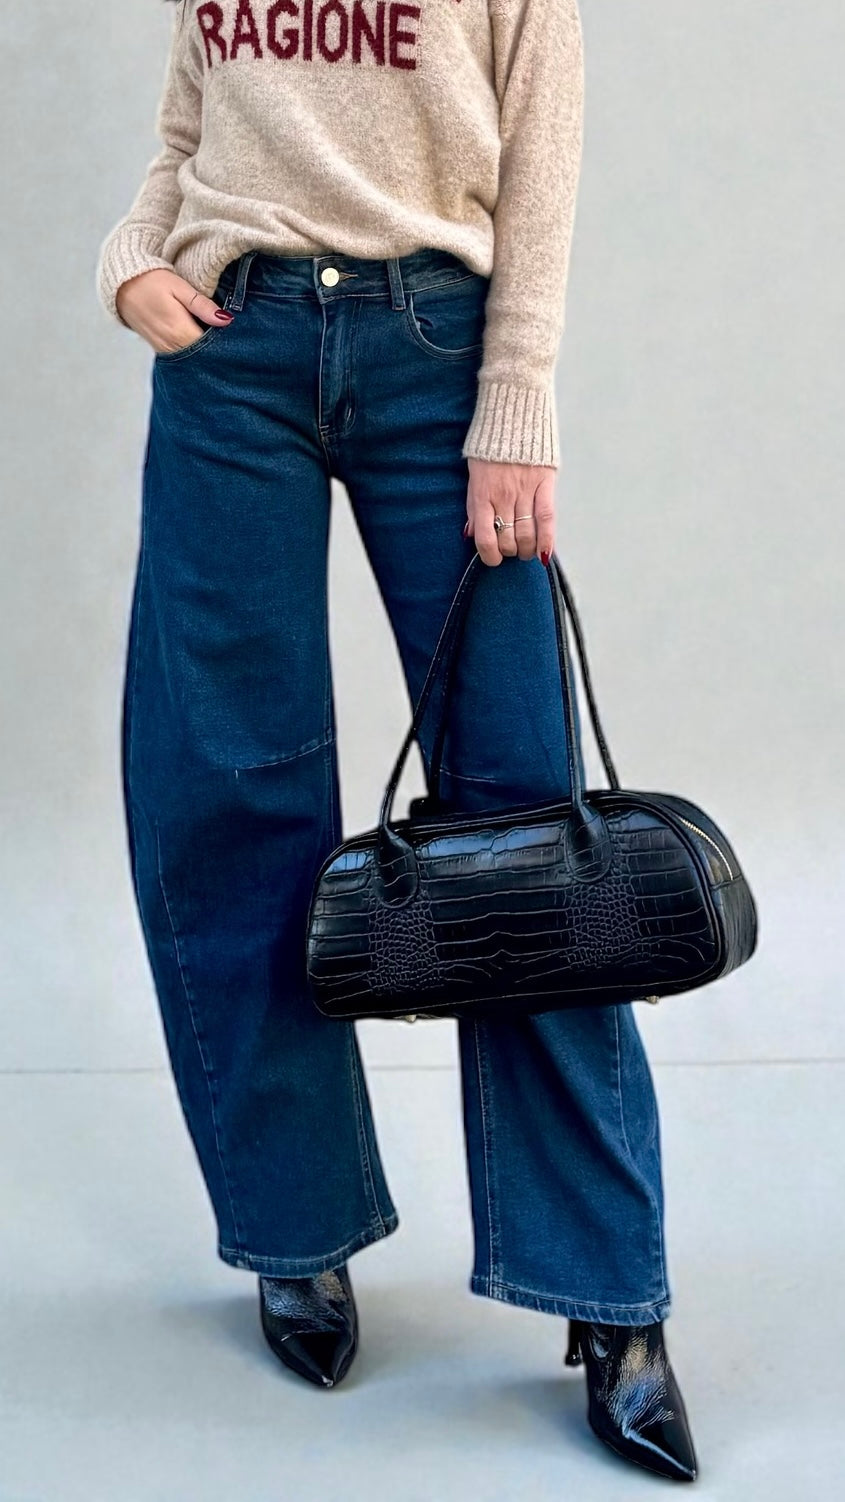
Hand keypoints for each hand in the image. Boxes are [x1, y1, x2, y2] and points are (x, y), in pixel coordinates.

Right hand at [115, 268, 233, 354]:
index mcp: (180, 332)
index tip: (236, 337)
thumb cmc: (152, 281)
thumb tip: (226, 320)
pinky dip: (192, 350)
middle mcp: (172, 346)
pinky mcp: (159, 348)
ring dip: (204, 352)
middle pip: (202, 357)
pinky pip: (181, 355)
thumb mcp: (179, 288)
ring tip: (216, 339)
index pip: (210, 348)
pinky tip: (200, 340)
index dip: (225, 344)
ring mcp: (164, 349)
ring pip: (192, 358)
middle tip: (230, 340)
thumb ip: (202, 306)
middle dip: (216, 350)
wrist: (122, 285)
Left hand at [464, 457, 556, 567]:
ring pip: (527, 534)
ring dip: (526, 550)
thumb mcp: (473, 479)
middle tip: (512, 550)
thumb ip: (473, 508)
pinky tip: (544, 553)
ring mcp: (524, 492)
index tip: (494, 559)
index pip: (486, 539)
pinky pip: (547, 519)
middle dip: (510, 552)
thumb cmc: (489, 453)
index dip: (490, 556)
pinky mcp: (543, 485)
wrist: (511, 420)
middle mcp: (503, 498)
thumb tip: (471, 536)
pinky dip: (546, 539)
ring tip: (526, 550)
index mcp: (482, 497)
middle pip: (508, 540)